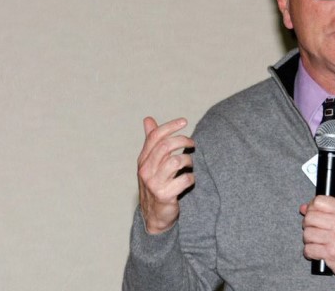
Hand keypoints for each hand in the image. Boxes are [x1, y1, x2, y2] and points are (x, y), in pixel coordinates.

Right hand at [137, 117, 195, 233]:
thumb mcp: (150, 163)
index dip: (170, 126)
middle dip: (183, 141)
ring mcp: (154, 184)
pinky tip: (189, 180)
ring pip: (176, 161)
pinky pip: (184, 180)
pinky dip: (191, 178)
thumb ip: (151, 141)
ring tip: (190, 164)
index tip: (184, 121)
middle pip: (166, 146)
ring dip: (188, 160)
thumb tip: (148, 119)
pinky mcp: (165, 195)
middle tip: (192, 144)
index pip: (155, 136)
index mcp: (143, 160)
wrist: (154, 216)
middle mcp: (146, 170)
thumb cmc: (155, 184)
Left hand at [300, 196, 334, 279]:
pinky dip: (310, 253)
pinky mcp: (331, 253)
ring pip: (307, 234)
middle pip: (309, 217)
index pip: (318, 201)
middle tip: (315, 231)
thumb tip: (303, 207)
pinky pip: (308, 249)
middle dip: (308, 226)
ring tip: (318, 243)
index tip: (314, 215)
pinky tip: (318, 252)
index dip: (312, 208)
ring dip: (309, 241)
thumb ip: (326, 211)